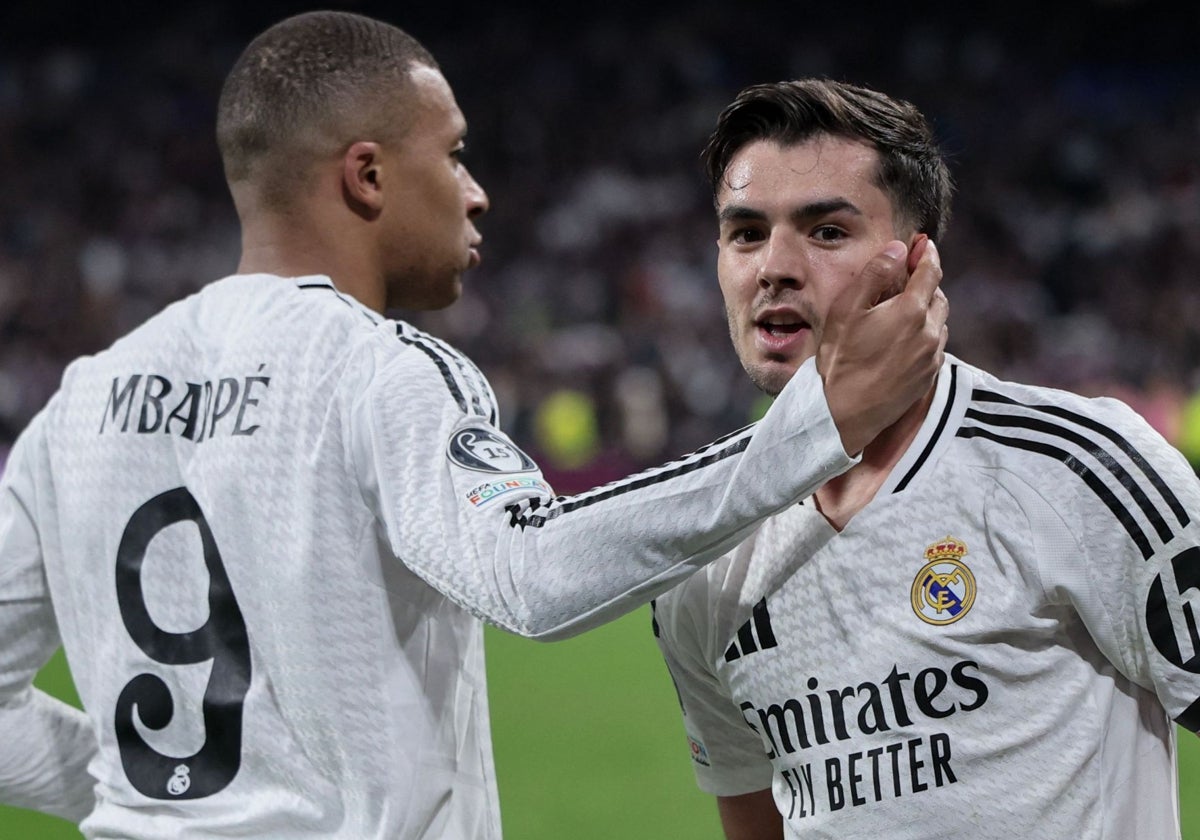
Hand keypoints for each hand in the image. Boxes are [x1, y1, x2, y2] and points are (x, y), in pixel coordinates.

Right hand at [816, 236, 947, 454]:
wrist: (844, 413)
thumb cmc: (840, 360)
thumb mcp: (847, 310)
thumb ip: (875, 275)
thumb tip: (898, 249)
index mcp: (911, 310)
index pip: (930, 271)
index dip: (926, 254)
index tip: (922, 244)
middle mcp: (929, 332)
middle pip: (938, 295)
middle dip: (926, 283)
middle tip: (907, 279)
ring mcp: (931, 357)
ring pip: (939, 322)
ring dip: (926, 311)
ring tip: (903, 311)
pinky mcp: (928, 377)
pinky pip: (935, 347)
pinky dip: (925, 336)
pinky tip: (903, 341)